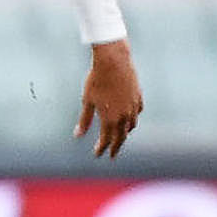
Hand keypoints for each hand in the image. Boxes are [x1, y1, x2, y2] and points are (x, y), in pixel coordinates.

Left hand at [77, 40, 143, 158]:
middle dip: (115, 147)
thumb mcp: (87, 101)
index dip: (101, 148)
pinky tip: (130, 119)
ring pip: (131, 126)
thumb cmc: (96, 80)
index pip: (106, 140)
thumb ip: (84, 120)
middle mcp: (123, 116)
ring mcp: (133, 107)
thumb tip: (77, 135)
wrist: (114, 61)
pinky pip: (137, 113)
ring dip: (125, 134)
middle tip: (112, 155)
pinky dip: (133, 119)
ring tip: (120, 137)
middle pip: (120, 137)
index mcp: (109, 119)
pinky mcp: (138, 97)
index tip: (97, 154)